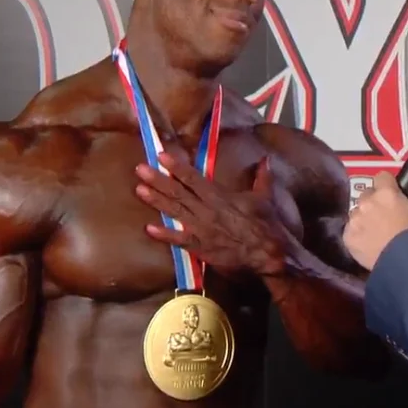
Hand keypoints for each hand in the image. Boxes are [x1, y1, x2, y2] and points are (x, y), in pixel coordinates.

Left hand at [135, 152, 290, 275]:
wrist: (268, 253)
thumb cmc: (267, 224)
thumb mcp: (265, 197)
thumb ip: (262, 176)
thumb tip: (265, 159)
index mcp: (220, 196)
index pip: (193, 178)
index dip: (176, 166)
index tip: (161, 155)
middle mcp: (207, 210)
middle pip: (178, 192)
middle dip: (158, 179)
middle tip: (140, 168)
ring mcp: (202, 229)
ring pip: (175, 212)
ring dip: (156, 201)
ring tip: (139, 190)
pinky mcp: (201, 248)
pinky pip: (180, 240)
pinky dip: (164, 235)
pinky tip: (148, 228)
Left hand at [343, 171, 407, 270]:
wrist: (403, 261)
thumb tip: (407, 199)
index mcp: (385, 192)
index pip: (382, 176)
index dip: (388, 185)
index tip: (392, 194)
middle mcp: (367, 202)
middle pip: (367, 195)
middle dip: (374, 203)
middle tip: (385, 217)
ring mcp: (355, 219)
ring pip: (357, 213)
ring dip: (364, 219)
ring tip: (376, 234)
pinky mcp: (348, 236)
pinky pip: (351, 231)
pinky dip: (358, 235)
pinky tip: (369, 244)